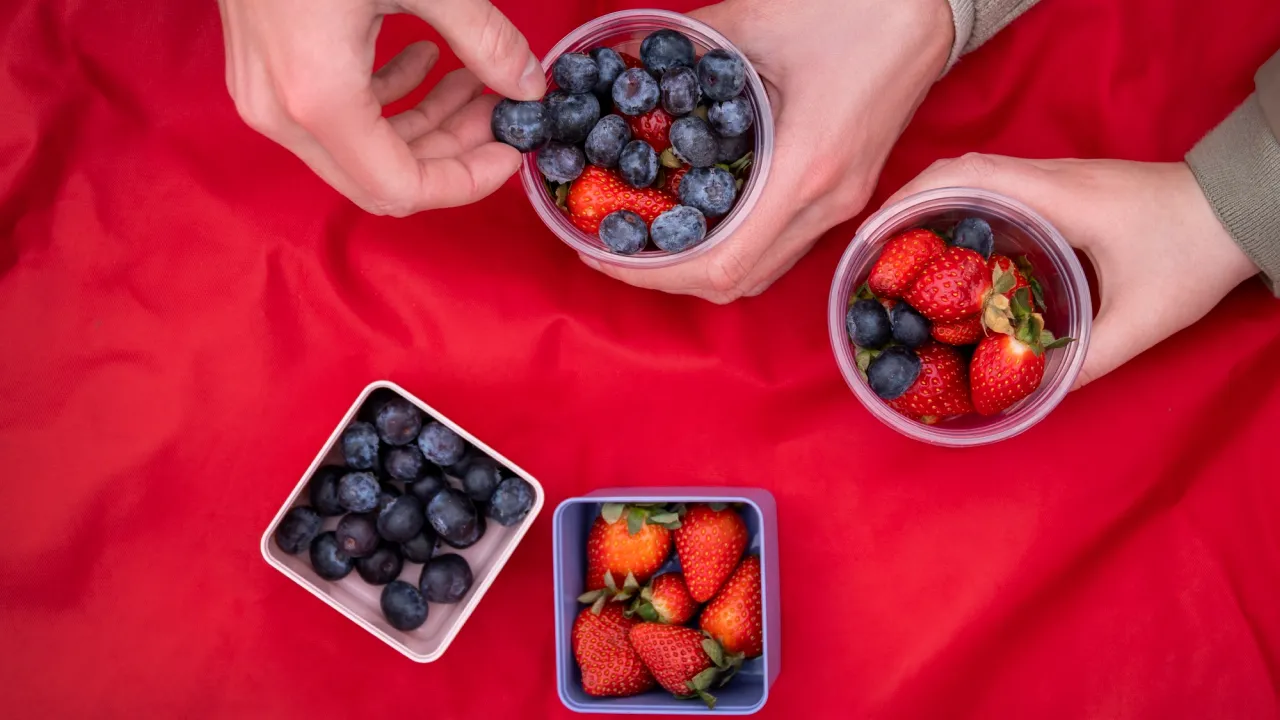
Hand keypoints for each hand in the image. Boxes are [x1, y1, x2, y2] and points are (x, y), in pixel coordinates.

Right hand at [217, 0, 545, 215]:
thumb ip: (483, 38)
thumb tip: (530, 83)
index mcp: (319, 100)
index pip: (403, 187)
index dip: (467, 181)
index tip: (509, 152)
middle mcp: (282, 113)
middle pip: (382, 177)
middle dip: (452, 153)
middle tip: (500, 114)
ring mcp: (265, 96)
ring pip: (361, 150)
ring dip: (426, 124)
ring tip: (476, 82)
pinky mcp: (264, 72)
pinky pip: (333, 117)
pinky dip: (389, 100)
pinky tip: (427, 59)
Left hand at [582, 0, 955, 302]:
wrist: (928, 6)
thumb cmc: (853, 7)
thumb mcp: (751, 21)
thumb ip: (679, 51)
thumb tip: (617, 64)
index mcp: (805, 170)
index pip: (720, 266)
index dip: (653, 275)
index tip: (601, 253)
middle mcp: (827, 204)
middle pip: (737, 284)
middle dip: (665, 277)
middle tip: (611, 246)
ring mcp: (843, 206)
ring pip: (762, 271)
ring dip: (700, 267)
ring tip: (646, 236)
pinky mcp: (849, 194)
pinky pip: (781, 245)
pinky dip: (734, 245)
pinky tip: (698, 215)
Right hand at [886, 154, 1260, 386]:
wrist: (1242, 206)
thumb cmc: (1195, 253)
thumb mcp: (1144, 319)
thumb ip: (1087, 362)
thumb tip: (1029, 395)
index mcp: (1059, 197)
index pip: (967, 178)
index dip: (910, 202)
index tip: (873, 238)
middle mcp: (1050, 178)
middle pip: (956, 172)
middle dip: (906, 207)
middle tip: (876, 255)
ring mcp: (1058, 179)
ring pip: (974, 176)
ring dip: (932, 206)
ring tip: (902, 255)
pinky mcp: (1067, 188)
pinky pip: (997, 189)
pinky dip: (962, 211)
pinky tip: (955, 252)